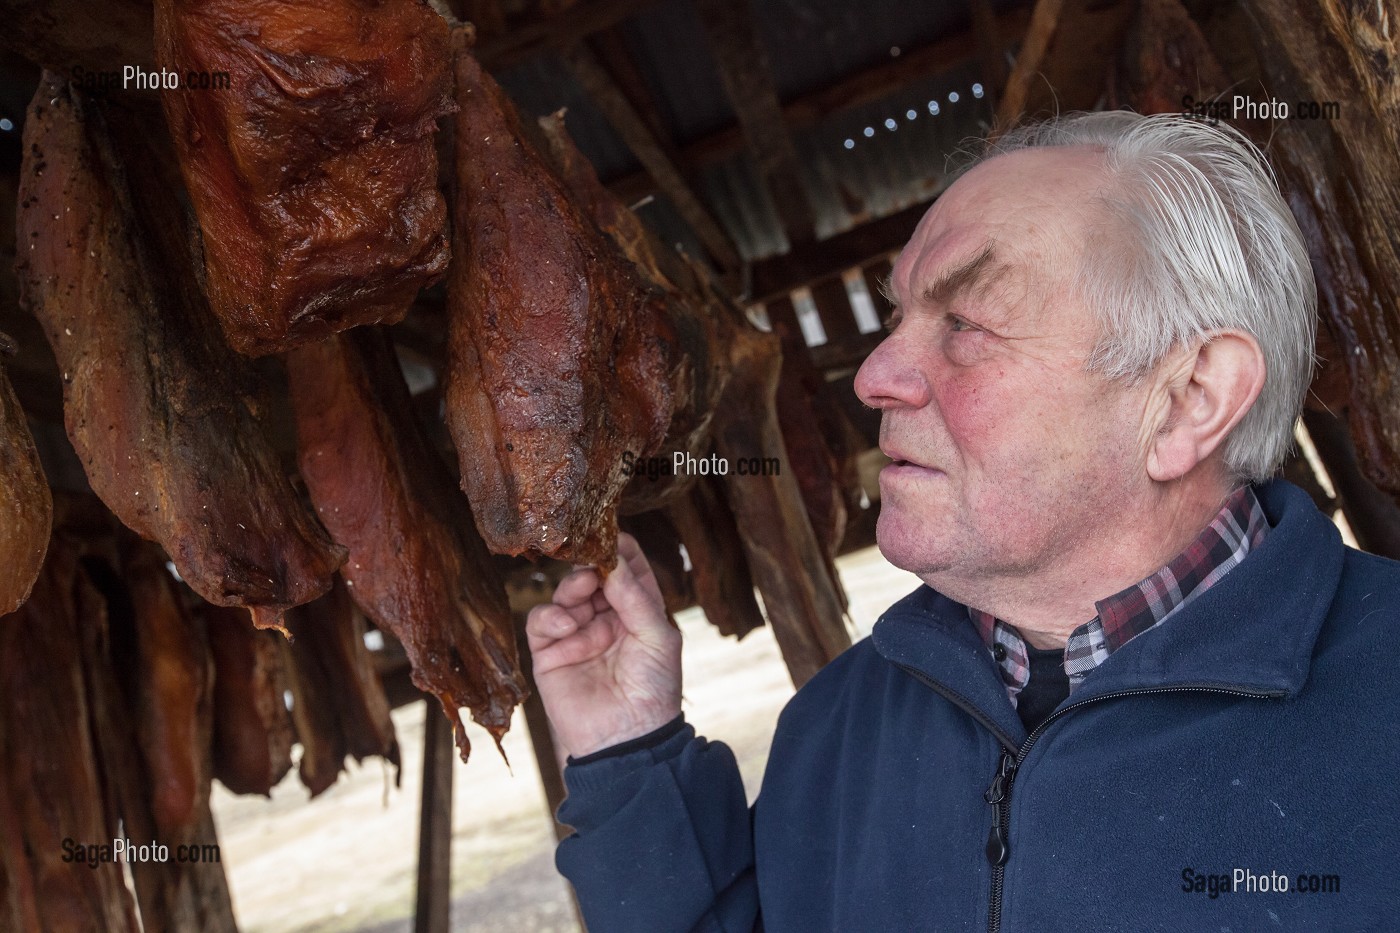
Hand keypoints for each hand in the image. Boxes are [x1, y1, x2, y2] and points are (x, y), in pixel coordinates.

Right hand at [525, 532, 681, 757]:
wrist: (627, 741)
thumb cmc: (654, 689)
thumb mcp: (658, 637)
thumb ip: (636, 597)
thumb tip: (614, 559)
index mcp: (637, 609)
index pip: (627, 566)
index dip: (619, 548)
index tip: (609, 533)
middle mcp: (606, 616)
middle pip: (591, 574)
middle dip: (590, 566)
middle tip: (591, 565)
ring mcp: (577, 633)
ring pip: (565, 593)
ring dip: (572, 589)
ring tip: (580, 596)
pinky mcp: (549, 653)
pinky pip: (542, 621)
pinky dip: (551, 617)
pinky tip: (567, 628)